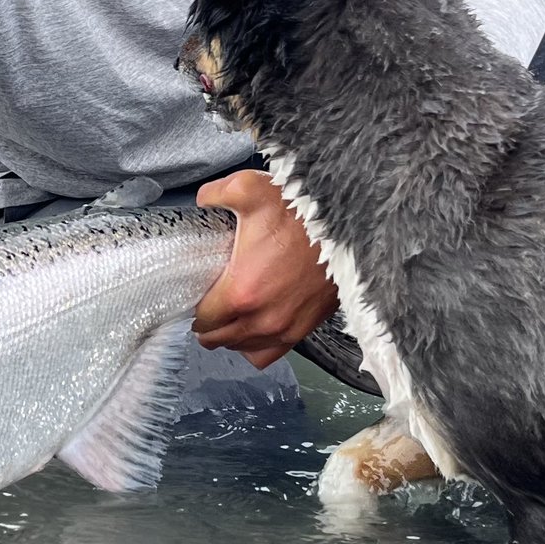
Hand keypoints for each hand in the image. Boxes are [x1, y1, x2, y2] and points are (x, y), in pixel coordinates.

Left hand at [191, 169, 337, 366]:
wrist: (350, 227)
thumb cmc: (301, 213)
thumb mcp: (250, 189)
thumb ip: (216, 193)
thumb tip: (203, 200)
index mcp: (241, 292)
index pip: (202, 318)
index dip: (194, 305)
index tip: (198, 291)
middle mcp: (261, 319)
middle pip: (217, 338)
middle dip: (208, 323)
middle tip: (209, 301)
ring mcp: (284, 329)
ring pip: (241, 347)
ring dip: (229, 335)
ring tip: (229, 314)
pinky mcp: (304, 331)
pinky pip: (268, 354)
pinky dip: (255, 345)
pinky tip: (253, 327)